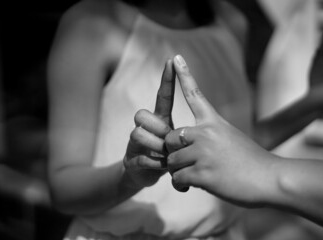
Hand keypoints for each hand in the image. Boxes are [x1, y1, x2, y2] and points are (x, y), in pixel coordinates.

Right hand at [123, 60, 175, 187]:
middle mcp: (145, 128)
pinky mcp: (130, 159)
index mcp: (160, 120)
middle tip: (167, 139)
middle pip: (141, 114)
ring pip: (136, 133)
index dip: (166, 79)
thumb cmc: (166, 155)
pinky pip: (141, 157)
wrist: (145, 175)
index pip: (162, 96)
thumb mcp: (177, 142)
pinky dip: (154, 164)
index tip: (172, 60)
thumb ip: (182, 135)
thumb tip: (191, 132)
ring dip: (155, 147)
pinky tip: (162, 167)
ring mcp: (135, 143)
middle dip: (155, 127)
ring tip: (167, 156)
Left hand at [165, 55, 275, 205]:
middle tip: (185, 162)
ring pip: (171, 161)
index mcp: (214, 122)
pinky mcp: (203, 173)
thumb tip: (191, 148)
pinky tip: (192, 185)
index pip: (194, 94)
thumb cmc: (253, 161)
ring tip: (193, 176)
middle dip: (173, 152)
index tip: (175, 57)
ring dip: (178, 171)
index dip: (183, 75)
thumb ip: (210, 138)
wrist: (271, 179)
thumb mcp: (232, 138)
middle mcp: (206, 133)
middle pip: (169, 138)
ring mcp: (204, 153)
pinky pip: (177, 178)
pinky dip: (181, 184)